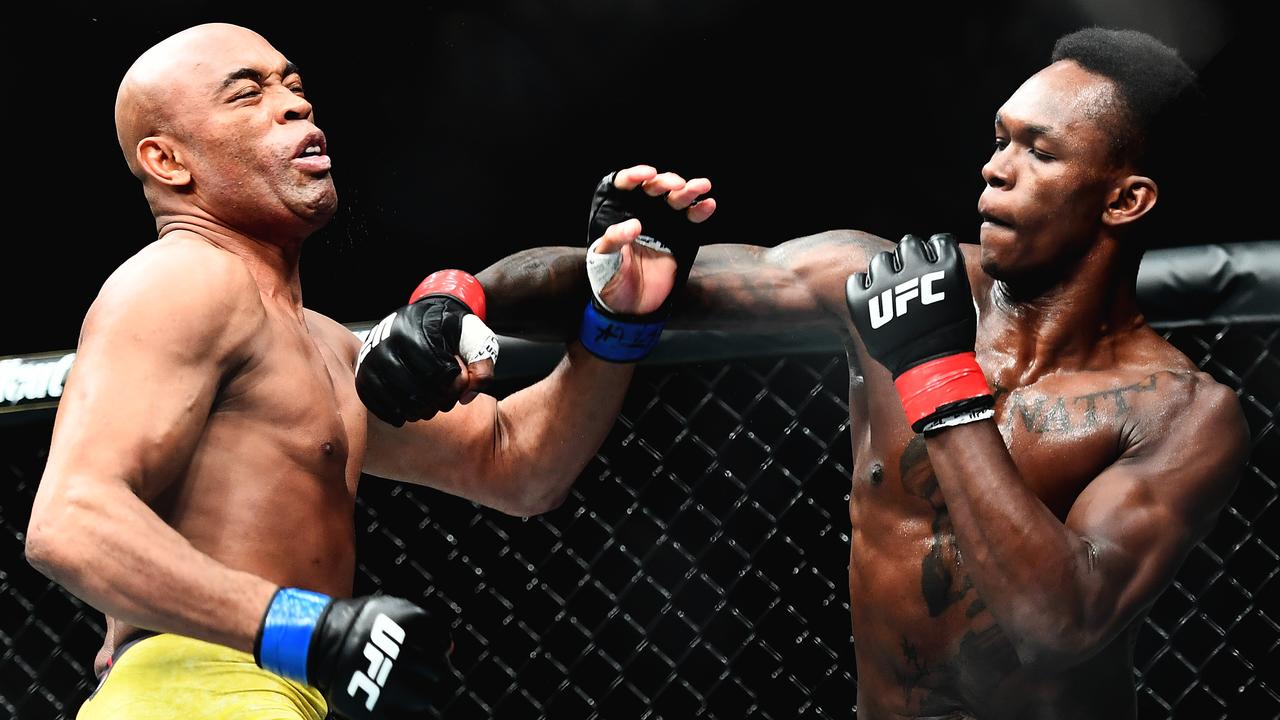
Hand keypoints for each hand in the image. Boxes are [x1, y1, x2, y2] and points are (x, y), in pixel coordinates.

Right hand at [256, 589, 453, 719]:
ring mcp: (382, 682)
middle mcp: (395, 653)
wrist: (320, 641)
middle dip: (432, 671)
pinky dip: (409, 713)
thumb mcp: (393, 611)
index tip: (429, 648)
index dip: (439, 646)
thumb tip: (450, 650)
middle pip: (437, 672)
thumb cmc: (364, 626)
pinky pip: (404, 719)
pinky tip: (403, 705)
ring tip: (407, 687)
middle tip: (419, 671)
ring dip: (421, 693)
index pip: (441, 641)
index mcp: (404, 624)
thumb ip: (425, 624)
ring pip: (424, 698)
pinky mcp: (371, 708)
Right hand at [356, 271, 497, 425]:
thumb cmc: (450, 328)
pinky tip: (404, 416)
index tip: (456, 380)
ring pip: (392, 397)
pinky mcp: (363, 370)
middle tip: (443, 401)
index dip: (451, 385)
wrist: (422, 315)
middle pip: (414, 389)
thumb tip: (467, 396)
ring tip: (427, 409)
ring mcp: (372, 356)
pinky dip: (390, 413)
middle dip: (434, 402)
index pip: (436, 372)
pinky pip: (372, 399)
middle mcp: (388, 340)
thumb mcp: (474, 337)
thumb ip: (482, 365)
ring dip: (414, 411)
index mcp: (416, 329)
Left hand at [579, 165, 714, 361]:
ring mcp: (662, 225)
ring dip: (689, 190)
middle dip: (666, 182)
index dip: (635, 175)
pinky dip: (700, 210)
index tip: (647, 175)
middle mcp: (641, 213)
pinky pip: (691, 220)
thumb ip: (613, 241)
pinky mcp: (679, 238)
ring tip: (701, 186)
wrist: (630, 307)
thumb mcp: (603, 262)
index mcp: (617, 214)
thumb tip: (634, 225)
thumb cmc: (609, 281)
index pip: (624, 185)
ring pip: (676, 199)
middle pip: (654, 188)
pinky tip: (708, 204)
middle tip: (675, 186)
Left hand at [845, 234, 992, 432]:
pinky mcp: (862, 300)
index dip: (935, 254)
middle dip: (910, 259)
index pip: (938, 241)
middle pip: (908, 245)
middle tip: (911, 277)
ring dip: (887, 272)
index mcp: (945, 266)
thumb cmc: (952, 338)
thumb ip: (948, 274)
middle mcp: (915, 269)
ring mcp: (886, 284)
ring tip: (892, 291)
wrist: (931, 367)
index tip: (934, 266)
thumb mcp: (962, 299)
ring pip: (881, 261)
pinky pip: (856, 281)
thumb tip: (935, 258)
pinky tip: (872, 298)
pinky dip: (862, 287)